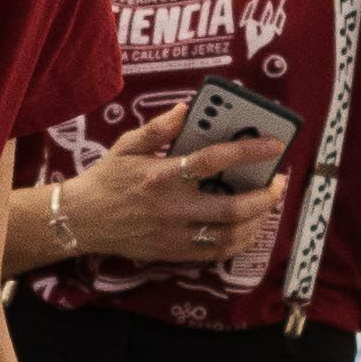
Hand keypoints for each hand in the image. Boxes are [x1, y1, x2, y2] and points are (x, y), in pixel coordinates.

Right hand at [53, 102, 285, 270]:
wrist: (82, 220)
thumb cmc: (107, 179)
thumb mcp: (127, 146)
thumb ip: (160, 128)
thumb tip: (187, 108)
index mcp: (162, 176)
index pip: (213, 160)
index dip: (248, 151)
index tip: (274, 145)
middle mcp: (172, 208)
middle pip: (232, 207)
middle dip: (265, 195)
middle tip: (278, 181)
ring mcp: (175, 236)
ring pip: (230, 236)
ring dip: (258, 221)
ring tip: (267, 204)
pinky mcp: (175, 254)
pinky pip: (218, 253)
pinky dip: (241, 242)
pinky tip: (249, 227)